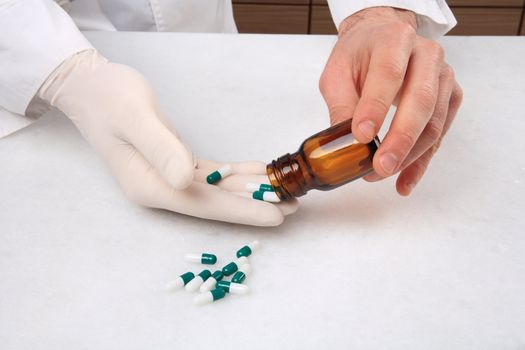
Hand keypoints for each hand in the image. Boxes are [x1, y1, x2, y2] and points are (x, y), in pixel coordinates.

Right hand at [38, 50, 296, 225]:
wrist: (90, 88)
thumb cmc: (109, 98)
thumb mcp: (134, 117)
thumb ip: (161, 149)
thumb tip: (186, 181)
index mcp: (150, 186)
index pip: (205, 205)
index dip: (242, 210)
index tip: (275, 215)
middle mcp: (161, 188)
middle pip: (215, 203)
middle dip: (254, 205)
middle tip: (293, 206)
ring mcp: (168, 178)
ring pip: (217, 190)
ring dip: (250, 191)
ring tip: (285, 192)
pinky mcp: (175, 165)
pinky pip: (212, 175)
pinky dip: (236, 174)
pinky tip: (258, 173)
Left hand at [319, 7, 462, 194]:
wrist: (381, 41)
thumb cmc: (358, 56)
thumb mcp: (337, 73)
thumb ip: (340, 104)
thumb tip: (345, 143)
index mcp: (395, 39)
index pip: (389, 73)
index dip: (376, 106)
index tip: (361, 136)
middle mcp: (426, 55)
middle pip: (421, 100)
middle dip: (400, 139)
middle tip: (380, 166)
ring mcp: (443, 76)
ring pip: (434, 122)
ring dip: (410, 156)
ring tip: (383, 175)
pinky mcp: (450, 97)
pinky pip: (439, 135)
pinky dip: (421, 162)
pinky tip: (404, 182)